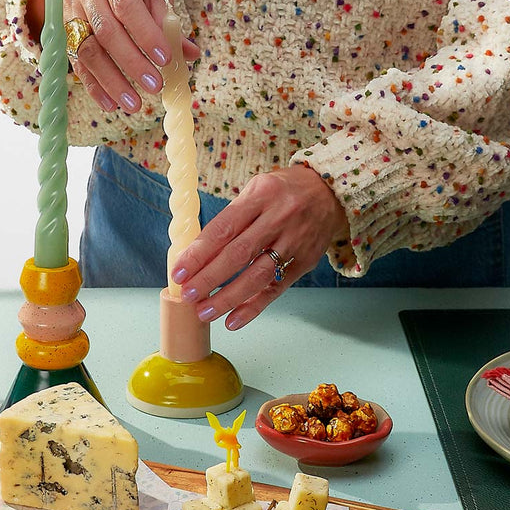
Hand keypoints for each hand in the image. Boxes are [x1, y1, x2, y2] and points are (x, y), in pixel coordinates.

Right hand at [30, 0, 199, 112]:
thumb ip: (166, 17)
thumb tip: (189, 54)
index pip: (126, 4)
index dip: (146, 34)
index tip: (165, 60)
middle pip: (105, 30)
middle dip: (132, 63)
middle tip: (154, 87)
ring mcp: (68, 9)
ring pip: (87, 51)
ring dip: (112, 82)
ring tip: (134, 104)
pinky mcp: (62, 32)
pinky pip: (76, 64)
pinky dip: (95, 87)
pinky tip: (111, 104)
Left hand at [171, 166, 347, 329]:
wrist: (331, 192)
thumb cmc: (283, 191)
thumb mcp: (257, 188)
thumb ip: (231, 218)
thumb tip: (196, 253)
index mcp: (261, 195)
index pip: (223, 228)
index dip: (198, 253)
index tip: (178, 273)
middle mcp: (279, 218)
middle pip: (238, 254)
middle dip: (209, 278)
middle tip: (187, 296)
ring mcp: (294, 242)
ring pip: (257, 275)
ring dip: (228, 298)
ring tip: (205, 312)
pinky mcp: (305, 262)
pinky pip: (276, 289)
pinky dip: (254, 307)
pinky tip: (233, 321)